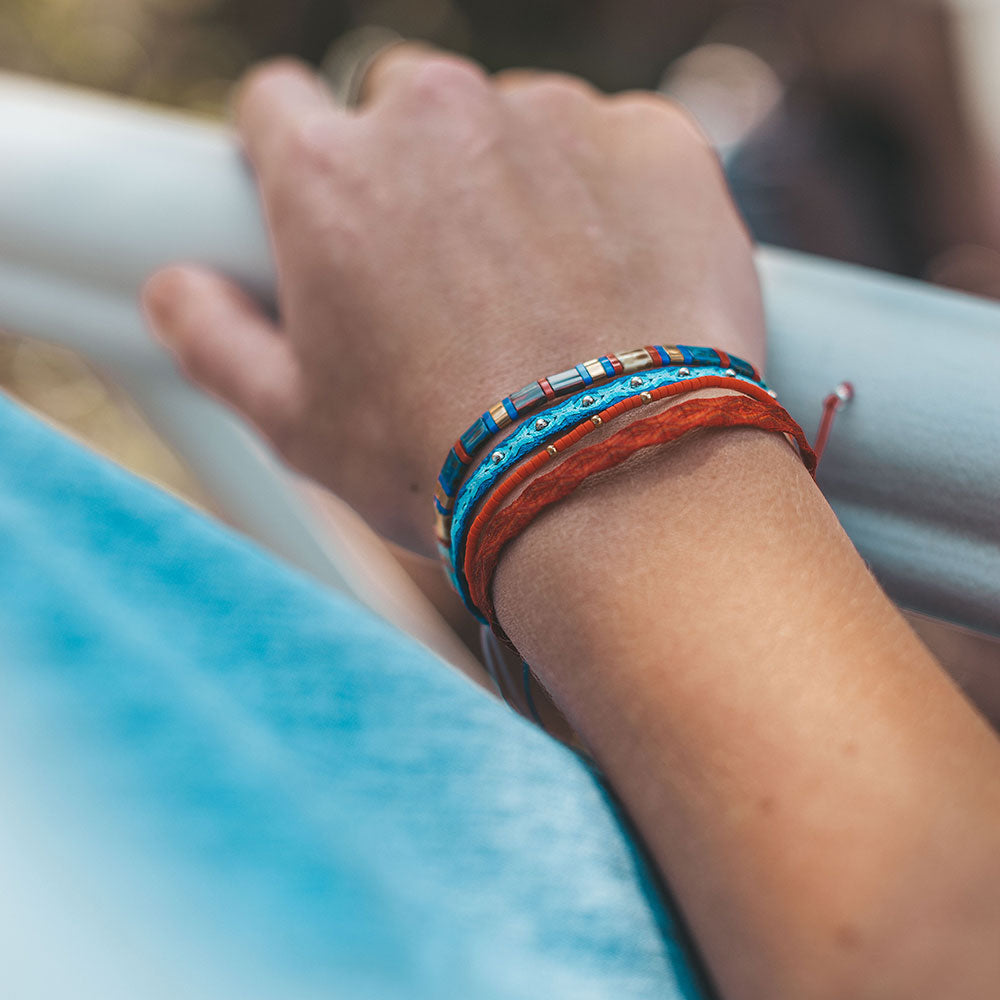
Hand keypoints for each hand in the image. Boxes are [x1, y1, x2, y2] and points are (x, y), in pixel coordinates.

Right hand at [143, 49, 762, 554]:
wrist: (614, 489)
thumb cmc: (444, 464)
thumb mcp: (296, 425)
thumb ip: (214, 339)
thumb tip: (176, 289)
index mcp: (330, 174)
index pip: (281, 107)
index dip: (298, 161)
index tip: (332, 215)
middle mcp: (436, 117)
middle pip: (405, 108)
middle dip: (415, 175)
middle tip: (449, 281)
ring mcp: (555, 120)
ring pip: (515, 126)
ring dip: (518, 187)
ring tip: (543, 303)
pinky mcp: (655, 143)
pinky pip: (614, 149)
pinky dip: (610, 200)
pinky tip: (614, 287)